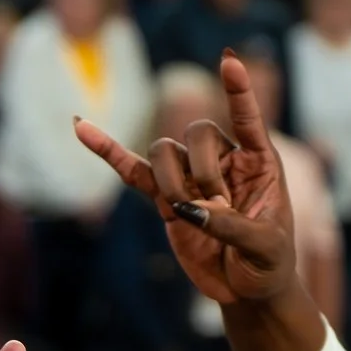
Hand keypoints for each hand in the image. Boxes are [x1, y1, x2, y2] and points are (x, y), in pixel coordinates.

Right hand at [76, 53, 303, 312]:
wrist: (245, 290)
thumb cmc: (268, 264)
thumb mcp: (265, 247)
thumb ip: (232, 226)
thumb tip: (189, 210)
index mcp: (259, 161)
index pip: (246, 116)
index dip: (238, 90)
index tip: (229, 60)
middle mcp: (224, 160)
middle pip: (197, 134)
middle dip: (202, 171)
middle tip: (217, 210)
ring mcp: (191, 177)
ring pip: (165, 153)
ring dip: (172, 183)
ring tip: (190, 216)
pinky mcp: (164, 199)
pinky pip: (132, 170)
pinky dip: (109, 152)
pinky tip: (83, 128)